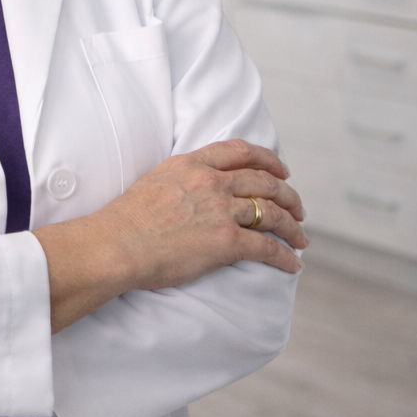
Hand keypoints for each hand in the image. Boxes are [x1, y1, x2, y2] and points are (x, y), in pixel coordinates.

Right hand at [34, 139, 307, 331]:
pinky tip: (292, 265)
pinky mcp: (226, 242)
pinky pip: (268, 248)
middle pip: (265, 182)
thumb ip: (182, 178)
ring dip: (293, 228)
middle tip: (298, 209)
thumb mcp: (155, 180)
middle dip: (288, 196)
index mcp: (191, 164)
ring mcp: (220, 211)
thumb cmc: (126, 219)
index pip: (241, 151)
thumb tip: (197, 189)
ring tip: (300, 238)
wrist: (116, 244)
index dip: (268, 160)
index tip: (281, 170)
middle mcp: (210, 182)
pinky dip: (285, 257)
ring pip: (273, 214)